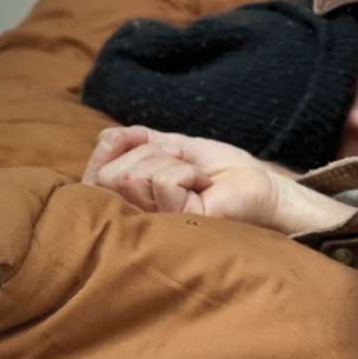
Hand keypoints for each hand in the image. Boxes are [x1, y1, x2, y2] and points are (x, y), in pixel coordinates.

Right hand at [82, 127, 352, 235]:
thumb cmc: (222, 172)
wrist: (262, 185)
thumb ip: (139, 141)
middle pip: (110, 174)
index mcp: (131, 197)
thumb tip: (107, 136)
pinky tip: (203, 185)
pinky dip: (187, 172)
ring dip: (172, 162)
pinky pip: (163, 182)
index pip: (95, 171)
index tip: (153, 143)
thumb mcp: (176, 147)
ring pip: (133, 176)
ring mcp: (155, 223)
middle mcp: (136, 215)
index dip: (114, 147)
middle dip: (151, 154)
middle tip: (184, 164)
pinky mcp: (177, 223)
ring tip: (195, 176)